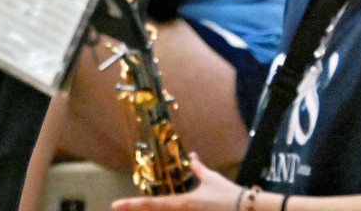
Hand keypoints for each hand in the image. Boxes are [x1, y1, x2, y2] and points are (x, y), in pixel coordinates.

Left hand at [111, 154, 241, 209]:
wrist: (245, 209)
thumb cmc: (227, 194)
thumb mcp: (210, 179)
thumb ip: (198, 168)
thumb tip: (193, 156)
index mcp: (182, 203)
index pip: (152, 204)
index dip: (132, 204)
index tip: (115, 205)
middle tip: (120, 208)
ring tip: (135, 207)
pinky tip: (164, 209)